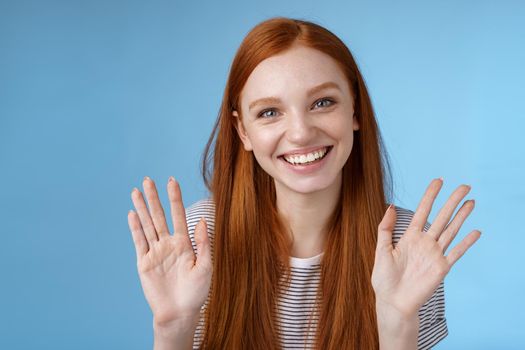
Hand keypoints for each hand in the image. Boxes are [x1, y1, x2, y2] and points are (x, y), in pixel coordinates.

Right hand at [127, 176, 211, 326]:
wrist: (180, 313)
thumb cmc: (196, 292)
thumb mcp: (206, 267)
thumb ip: (203, 243)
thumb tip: (201, 220)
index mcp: (184, 243)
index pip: (178, 215)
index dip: (175, 198)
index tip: (172, 180)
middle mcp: (168, 244)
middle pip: (159, 216)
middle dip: (154, 198)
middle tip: (148, 179)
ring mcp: (155, 252)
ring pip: (147, 225)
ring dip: (142, 208)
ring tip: (136, 191)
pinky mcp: (145, 263)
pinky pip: (139, 242)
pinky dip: (135, 228)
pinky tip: (132, 214)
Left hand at [371, 178, 480, 317]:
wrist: (392, 302)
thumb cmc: (384, 278)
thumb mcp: (381, 250)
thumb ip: (386, 228)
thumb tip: (391, 206)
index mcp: (410, 237)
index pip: (422, 211)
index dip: (430, 196)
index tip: (438, 181)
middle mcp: (424, 243)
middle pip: (442, 217)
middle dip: (452, 201)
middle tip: (464, 186)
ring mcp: (434, 254)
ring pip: (451, 231)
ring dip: (462, 217)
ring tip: (471, 202)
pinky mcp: (441, 268)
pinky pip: (456, 253)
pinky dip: (466, 243)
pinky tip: (475, 231)